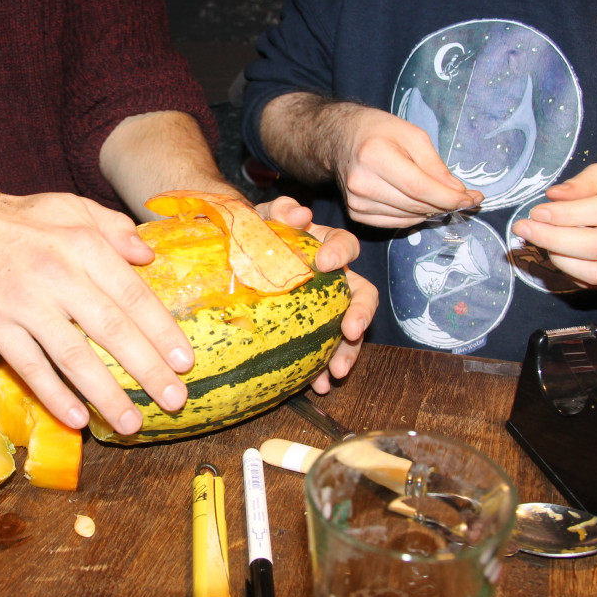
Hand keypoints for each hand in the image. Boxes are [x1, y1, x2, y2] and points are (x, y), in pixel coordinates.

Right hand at [0, 192, 193, 435]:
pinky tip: (78, 419)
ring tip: (131, 422)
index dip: (161, 331)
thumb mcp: (74, 206)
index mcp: (84, 245)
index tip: (185, 362)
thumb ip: (115, 229)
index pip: (132, 294)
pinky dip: (54, 395)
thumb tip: (149, 255)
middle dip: (147, 369)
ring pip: (73, 356)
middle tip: (174, 400)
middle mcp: (58, 275)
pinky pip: (29, 366)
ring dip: (105, 393)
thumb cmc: (24, 218)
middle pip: (111, 330)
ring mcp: (25, 303)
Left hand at [259, 197, 377, 392]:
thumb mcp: (262, 218)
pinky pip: (326, 351)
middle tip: (351, 330)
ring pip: (350, 329)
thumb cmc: (254, 235)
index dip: (341, 253)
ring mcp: (326, 308)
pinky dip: (324, 370)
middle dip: (361, 314)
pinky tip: (319, 385)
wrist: (234, 259)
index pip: (345, 245)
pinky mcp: (312, 333)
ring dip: (349, 351)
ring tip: (337, 372)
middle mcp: (334, 279)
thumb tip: (299, 212)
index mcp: (324, 247)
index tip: (328, 263)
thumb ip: (279, 211)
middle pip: (362, 293)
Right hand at [336, 107, 481, 227]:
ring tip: (441, 198)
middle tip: (465, 198)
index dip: (449, 198)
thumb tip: (457, 192)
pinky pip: (395, 223)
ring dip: (431, 212)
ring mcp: (356, 202)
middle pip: (415, 206)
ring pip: (408, 218)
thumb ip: (435, 165)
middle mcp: (361, 183)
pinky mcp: (356, 213)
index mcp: (374, 157)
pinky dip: (413, 216)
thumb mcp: (412, 135)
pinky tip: (419, 203)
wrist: (339, 139)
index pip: (420, 188)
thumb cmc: (377, 131)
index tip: (472, 198)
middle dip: (446, 204)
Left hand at [511, 161, 596, 287]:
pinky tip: (556, 253)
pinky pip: (596, 283)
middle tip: (524, 229)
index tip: (537, 212)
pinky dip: (569, 271)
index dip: (566, 215)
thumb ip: (582, 184)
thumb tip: (553, 197)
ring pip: (596, 272)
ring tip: (540, 240)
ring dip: (558, 259)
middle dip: (552, 240)